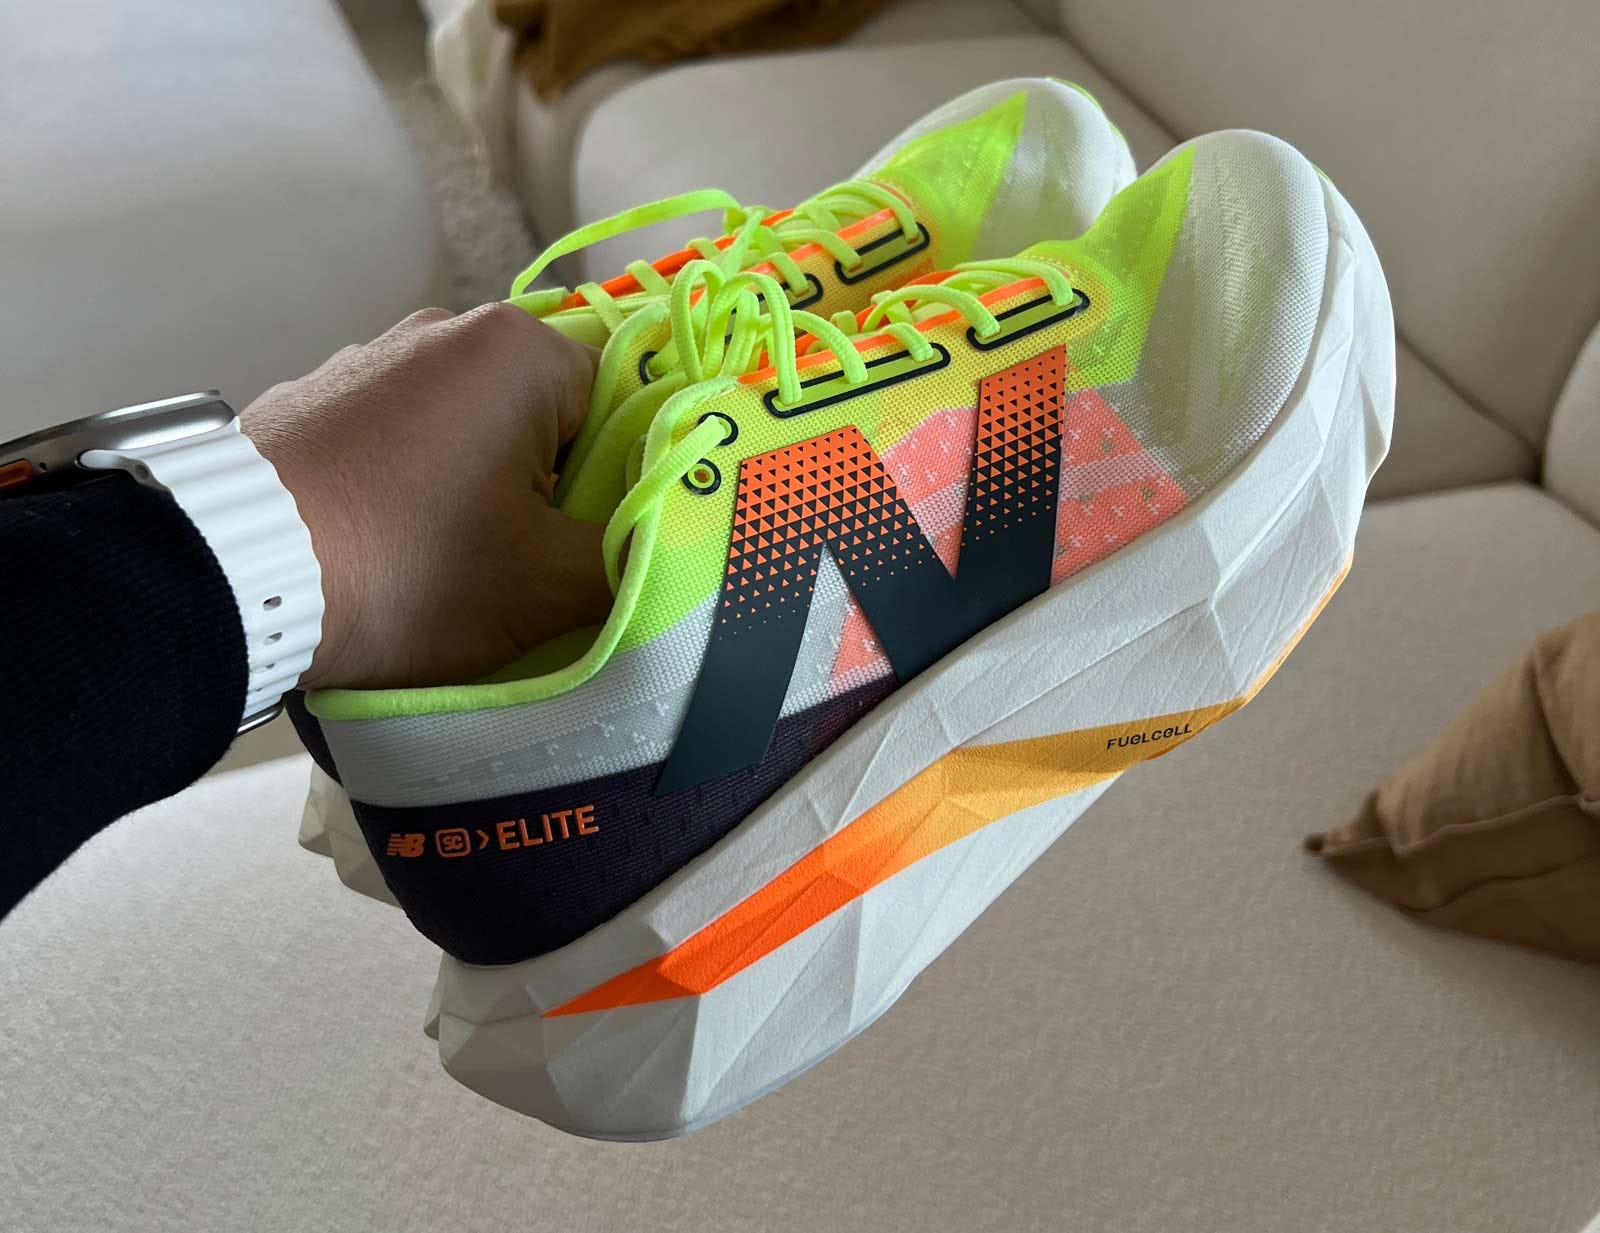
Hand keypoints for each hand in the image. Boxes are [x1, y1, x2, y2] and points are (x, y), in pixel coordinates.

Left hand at [242, 304, 609, 691]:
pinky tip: (391, 546)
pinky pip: (402, 438)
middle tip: (526, 566)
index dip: (621, 482)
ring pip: (473, 430)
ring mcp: (371, 357)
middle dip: (549, 489)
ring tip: (449, 566)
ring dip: (480, 491)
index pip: (621, 404)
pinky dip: (413, 486)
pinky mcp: (316, 395)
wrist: (231, 578)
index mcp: (517, 350)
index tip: (593, 544)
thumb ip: (633, 561)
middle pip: (546, 415)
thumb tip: (664, 550)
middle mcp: (446, 331)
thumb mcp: (546, 586)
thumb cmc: (408, 566)